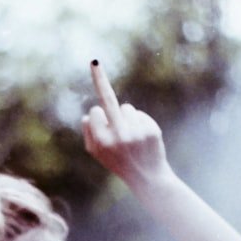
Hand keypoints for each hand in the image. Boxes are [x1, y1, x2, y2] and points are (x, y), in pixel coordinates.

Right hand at [82, 61, 172, 186]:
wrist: (147, 178)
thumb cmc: (118, 163)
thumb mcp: (97, 154)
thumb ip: (89, 134)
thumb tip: (89, 115)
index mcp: (102, 141)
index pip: (95, 111)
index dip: (97, 116)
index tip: (98, 118)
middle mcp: (118, 136)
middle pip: (108, 101)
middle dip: (99, 80)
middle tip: (94, 62)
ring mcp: (136, 132)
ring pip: (127, 108)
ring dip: (127, 118)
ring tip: (131, 138)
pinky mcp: (151, 130)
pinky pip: (140, 114)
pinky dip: (139, 122)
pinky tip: (142, 139)